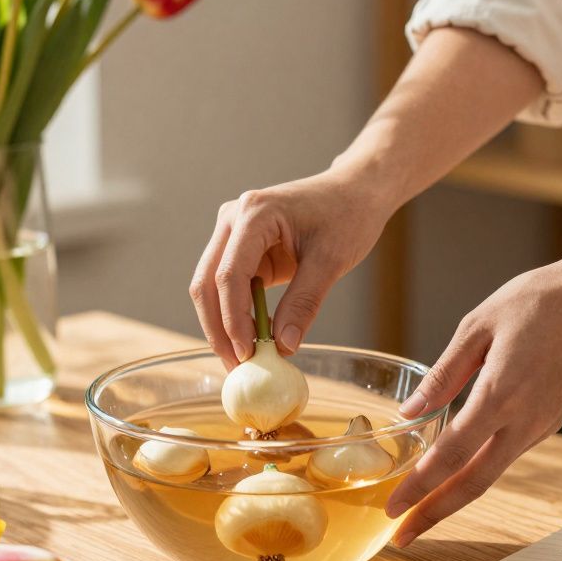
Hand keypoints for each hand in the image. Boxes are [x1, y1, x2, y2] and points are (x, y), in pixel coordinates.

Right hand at [191, 170, 392, 368]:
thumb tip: (283, 346)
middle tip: (235, 367)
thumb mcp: (331, 261)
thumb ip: (304, 302)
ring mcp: (232, 233)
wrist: (355, 192)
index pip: (229, 274)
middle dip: (218, 329)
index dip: (233, 319)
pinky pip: (227, 287)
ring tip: (241, 361)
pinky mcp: (241, 249)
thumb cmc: (347, 216)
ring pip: (209, 287)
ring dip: (221, 325)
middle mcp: (233, 220)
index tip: (247, 354)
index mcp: (253, 214)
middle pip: (206, 283)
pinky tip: (250, 340)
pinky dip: (234, 315)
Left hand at [385, 259, 561, 546]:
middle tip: (403, 537)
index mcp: (500, 395)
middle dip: (435, 514)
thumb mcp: (477, 326)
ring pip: (490, 474)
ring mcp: (540, 425)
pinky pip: (506, 454)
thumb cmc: (537, 301)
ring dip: (455, 498)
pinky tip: (454, 476)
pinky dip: (476, 473)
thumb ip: (443, 374)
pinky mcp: (549, 421)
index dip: (419, 487)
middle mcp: (523, 420)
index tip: (392, 510)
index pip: (451, 455)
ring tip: (421, 514)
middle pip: (473, 484)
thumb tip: (410, 413)